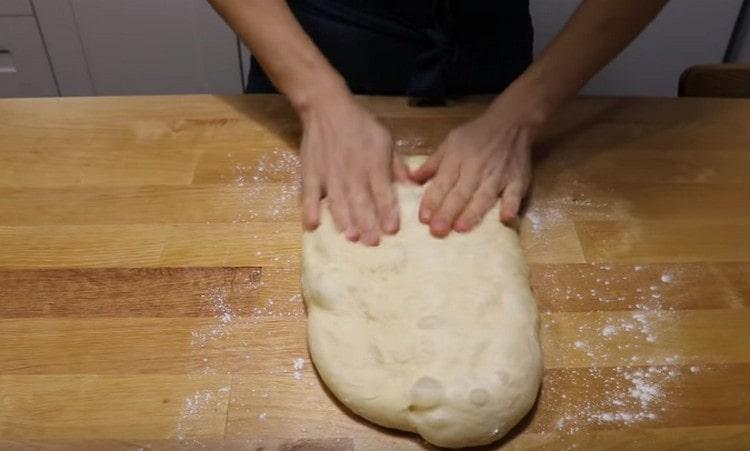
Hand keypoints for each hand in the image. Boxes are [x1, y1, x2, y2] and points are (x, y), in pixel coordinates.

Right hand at [299, 96, 408, 245]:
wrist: (326, 107)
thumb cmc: (359, 123)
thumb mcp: (385, 137)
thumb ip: (396, 164)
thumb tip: (411, 184)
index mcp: (373, 164)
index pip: (382, 192)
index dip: (387, 211)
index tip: (392, 230)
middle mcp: (352, 172)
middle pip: (360, 201)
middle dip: (367, 223)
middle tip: (371, 242)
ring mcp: (329, 174)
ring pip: (337, 201)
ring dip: (343, 220)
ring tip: (349, 237)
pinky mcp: (311, 174)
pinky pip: (309, 194)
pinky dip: (309, 209)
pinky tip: (312, 225)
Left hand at [411, 94, 539, 236]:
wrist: (512, 122)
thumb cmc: (477, 134)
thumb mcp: (450, 142)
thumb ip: (432, 163)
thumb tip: (411, 180)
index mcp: (457, 158)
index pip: (443, 182)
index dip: (432, 200)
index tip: (423, 218)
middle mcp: (476, 168)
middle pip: (461, 193)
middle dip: (448, 212)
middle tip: (437, 231)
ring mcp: (498, 175)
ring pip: (484, 196)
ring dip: (473, 212)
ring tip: (460, 228)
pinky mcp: (518, 179)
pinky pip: (515, 194)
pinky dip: (511, 205)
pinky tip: (506, 218)